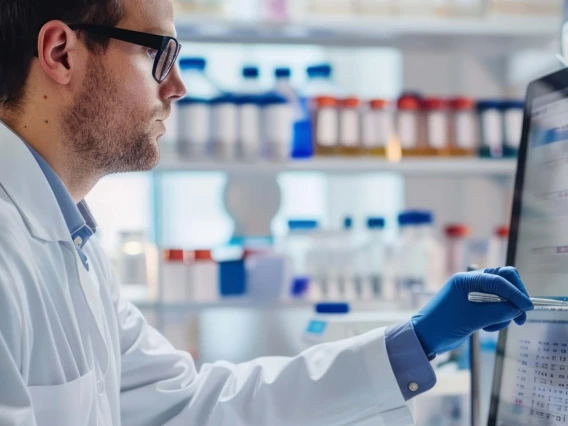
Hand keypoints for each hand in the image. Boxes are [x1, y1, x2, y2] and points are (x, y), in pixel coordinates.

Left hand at [411, 267, 533, 358]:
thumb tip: (518, 308)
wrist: (424, 338)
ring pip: (501, 296)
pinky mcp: (474, 307)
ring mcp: (472, 294)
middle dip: (514, 297)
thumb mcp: (472, 319)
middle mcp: (470, 283)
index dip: (515, 293)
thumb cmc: (442, 325)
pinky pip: (494, 307)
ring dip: (503, 312)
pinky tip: (486, 328)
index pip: (498, 280)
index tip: (527, 308)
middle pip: (503, 280)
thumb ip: (497, 312)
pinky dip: (496, 318)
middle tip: (520, 317)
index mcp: (466, 279)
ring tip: (492, 326)